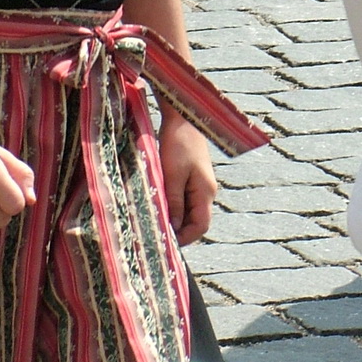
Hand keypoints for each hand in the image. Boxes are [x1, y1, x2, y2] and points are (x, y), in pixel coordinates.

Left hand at [159, 116, 217, 244]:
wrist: (183, 118)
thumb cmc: (178, 144)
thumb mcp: (173, 175)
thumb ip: (175, 202)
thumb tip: (174, 228)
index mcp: (205, 192)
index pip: (201, 226)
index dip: (185, 239)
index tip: (165, 242)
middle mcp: (206, 191)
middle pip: (196, 221)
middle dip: (178, 230)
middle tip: (155, 233)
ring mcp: (200, 184)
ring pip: (189, 212)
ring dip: (174, 218)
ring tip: (154, 219)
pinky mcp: (192, 178)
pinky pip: (184, 200)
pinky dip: (173, 206)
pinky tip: (159, 203)